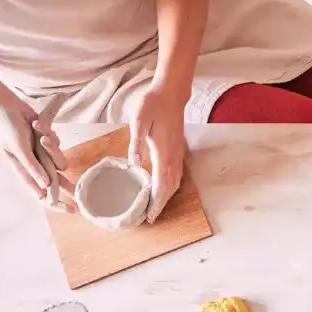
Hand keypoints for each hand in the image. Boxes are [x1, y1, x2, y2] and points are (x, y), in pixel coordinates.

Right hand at [0, 90, 72, 211]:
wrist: (6, 106)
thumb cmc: (7, 128)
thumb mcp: (19, 149)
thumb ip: (32, 167)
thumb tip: (45, 186)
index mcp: (22, 170)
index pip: (40, 192)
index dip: (55, 202)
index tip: (70, 209)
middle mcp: (33, 165)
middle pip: (54, 182)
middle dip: (66, 189)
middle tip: (79, 201)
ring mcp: (40, 154)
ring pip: (58, 162)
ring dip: (51, 148)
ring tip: (39, 133)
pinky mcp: (46, 143)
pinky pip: (56, 145)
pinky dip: (49, 136)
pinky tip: (37, 124)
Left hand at [129, 84, 187, 222]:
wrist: (171, 94)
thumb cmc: (153, 105)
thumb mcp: (138, 121)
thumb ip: (136, 143)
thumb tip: (134, 163)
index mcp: (163, 153)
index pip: (161, 184)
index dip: (156, 202)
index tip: (150, 215)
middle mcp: (173, 156)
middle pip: (170, 187)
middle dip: (161, 204)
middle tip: (151, 217)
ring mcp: (177, 153)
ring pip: (175, 182)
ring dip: (167, 196)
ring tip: (156, 206)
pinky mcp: (177, 149)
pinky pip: (176, 174)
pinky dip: (170, 186)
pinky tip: (163, 188)